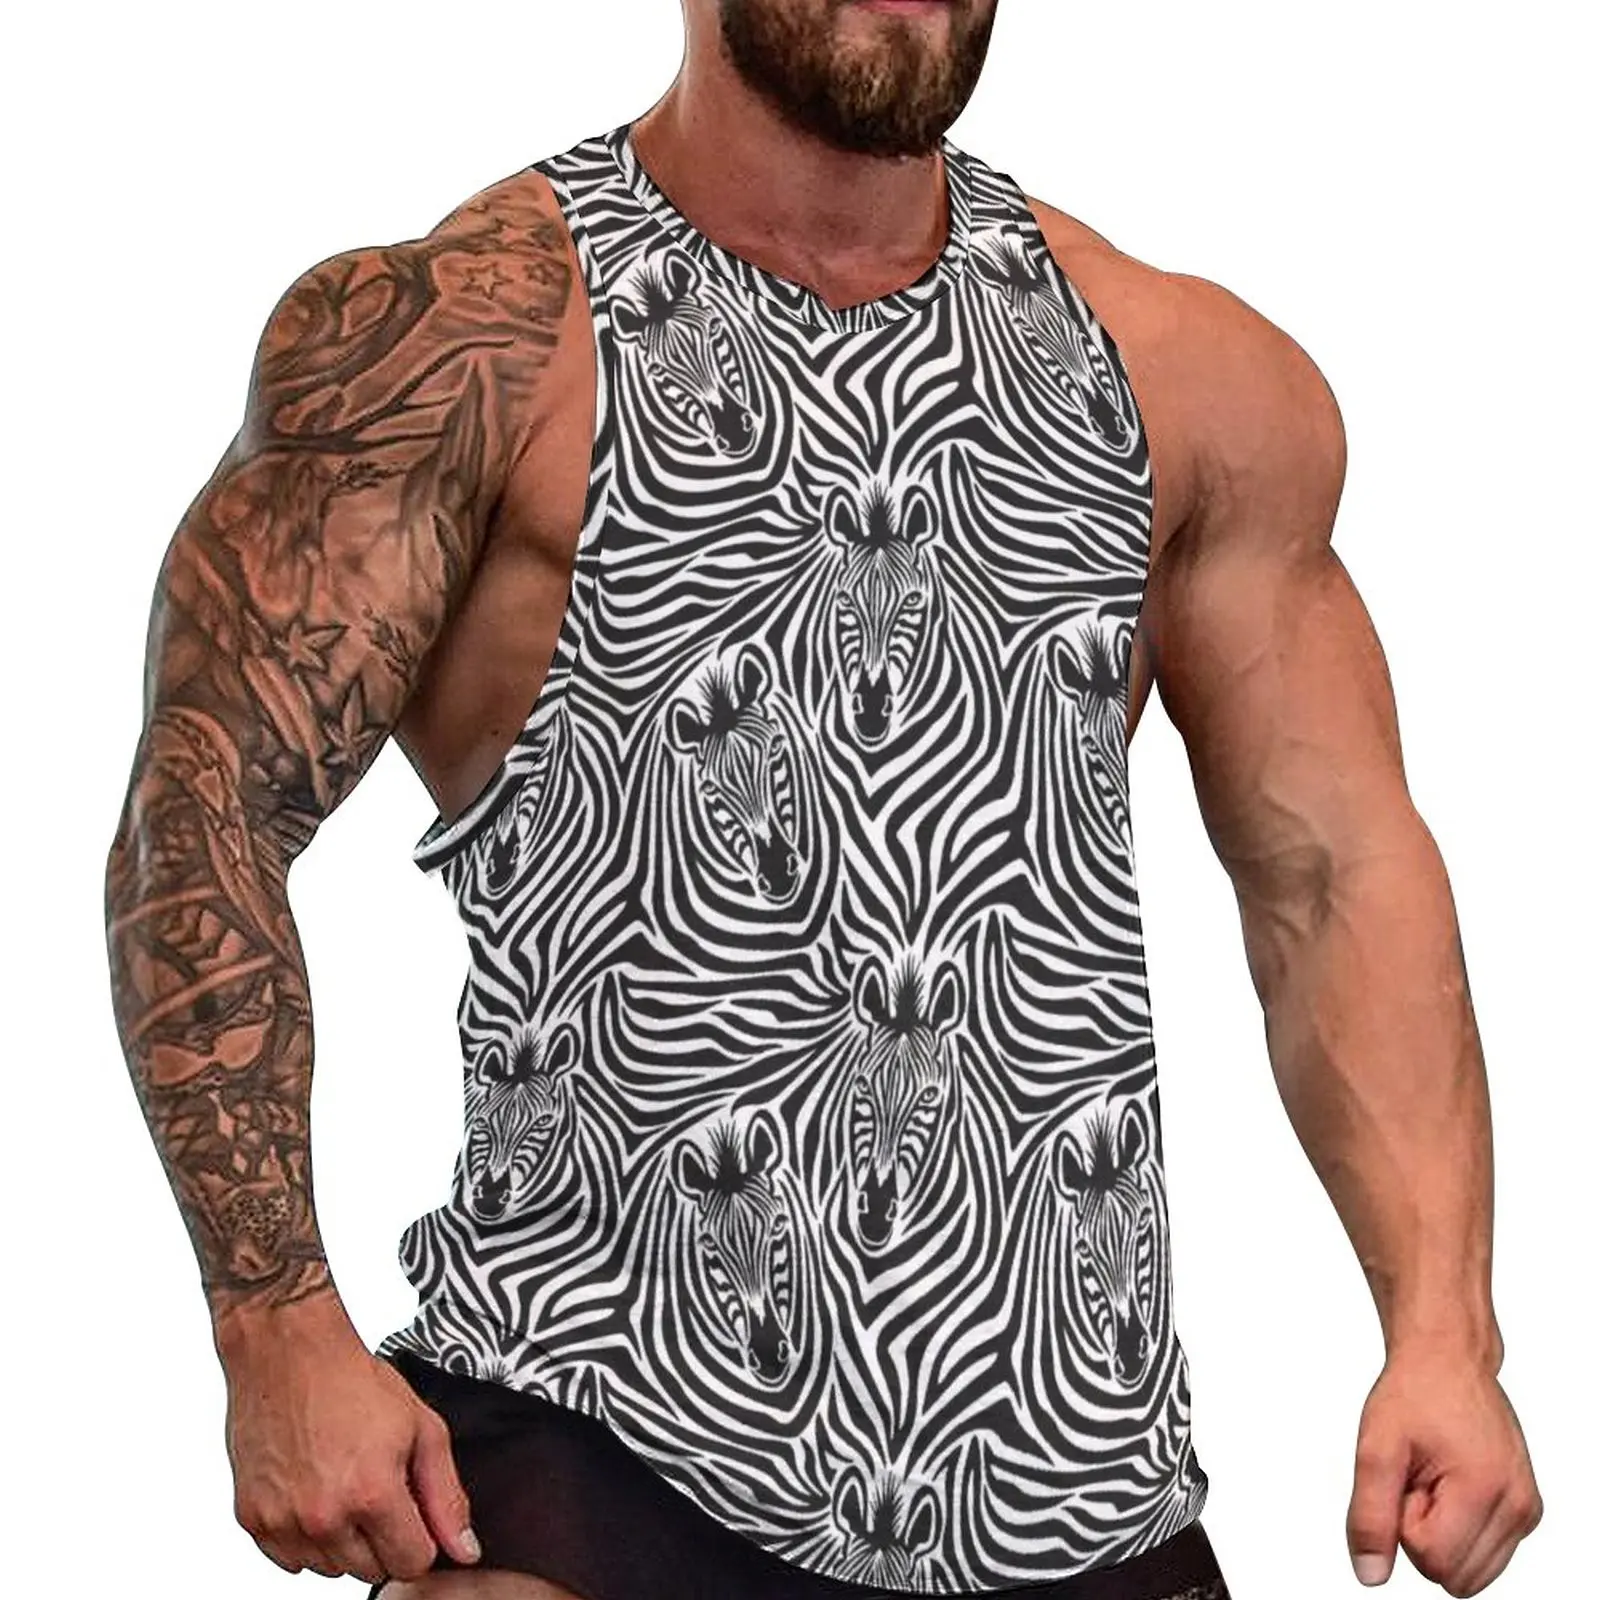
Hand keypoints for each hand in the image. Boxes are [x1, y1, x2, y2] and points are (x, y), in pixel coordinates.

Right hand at [216, 1294, 481, 1583]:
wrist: (289, 1354)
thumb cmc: (353, 1381)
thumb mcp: (423, 1428)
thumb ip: (447, 1497)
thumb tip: (464, 1551)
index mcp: (372, 1494)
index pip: (411, 1563)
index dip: (420, 1538)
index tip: (412, 1511)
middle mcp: (325, 1517)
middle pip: (371, 1571)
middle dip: (383, 1538)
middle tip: (375, 1485)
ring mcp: (284, 1522)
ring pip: (330, 1569)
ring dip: (343, 1540)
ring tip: (342, 1482)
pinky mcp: (252, 1520)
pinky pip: (291, 1560)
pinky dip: (305, 1537)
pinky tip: (313, 1490)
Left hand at [1346, 1342, 1540, 1594]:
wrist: (1448, 1359)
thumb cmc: (1414, 1393)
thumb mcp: (1375, 1448)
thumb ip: (1369, 1516)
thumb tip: (1371, 1575)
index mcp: (1485, 1488)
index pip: (1431, 1559)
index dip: (1403, 1521)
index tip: (1406, 1476)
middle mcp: (1517, 1505)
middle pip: (1453, 1575)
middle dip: (1423, 1533)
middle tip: (1419, 1478)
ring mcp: (1525, 1510)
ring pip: (1469, 1573)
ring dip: (1441, 1533)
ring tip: (1434, 1480)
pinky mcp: (1524, 1511)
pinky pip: (1483, 1555)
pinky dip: (1460, 1529)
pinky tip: (1451, 1486)